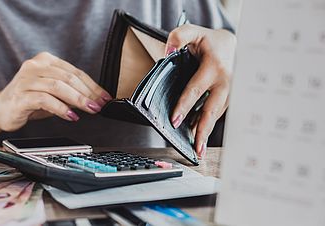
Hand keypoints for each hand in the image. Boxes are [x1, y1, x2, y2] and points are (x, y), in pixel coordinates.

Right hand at [0, 52, 111, 131]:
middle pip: (68, 77)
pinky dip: (61, 108)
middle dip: (88, 93)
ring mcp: (26, 80)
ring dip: (78, 99)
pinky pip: (45, 99)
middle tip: (99, 105)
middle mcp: (34, 66)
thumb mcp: (53, 93)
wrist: (0, 110)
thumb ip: (70, 92)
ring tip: (89, 109)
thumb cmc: (28, 100)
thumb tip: (95, 99)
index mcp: (45, 61)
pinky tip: (71, 116)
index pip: (75, 72)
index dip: (92, 85)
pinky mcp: (20, 95)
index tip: (104, 97)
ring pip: (58, 86)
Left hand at [165, 24, 235, 158]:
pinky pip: (218, 112)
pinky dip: (208, 122)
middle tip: (195, 148)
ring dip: (205, 130)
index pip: (196, 89)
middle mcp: (226, 81)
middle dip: (203, 130)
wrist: (233, 44)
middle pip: (212, 110)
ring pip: (216, 114)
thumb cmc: (210, 40)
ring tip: (196, 147)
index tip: (175, 120)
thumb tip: (166, 52)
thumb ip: (178, 37)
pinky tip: (199, 132)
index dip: (184, 106)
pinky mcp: (231, 97)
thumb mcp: (193, 31)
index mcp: (215, 66)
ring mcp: (231, 91)